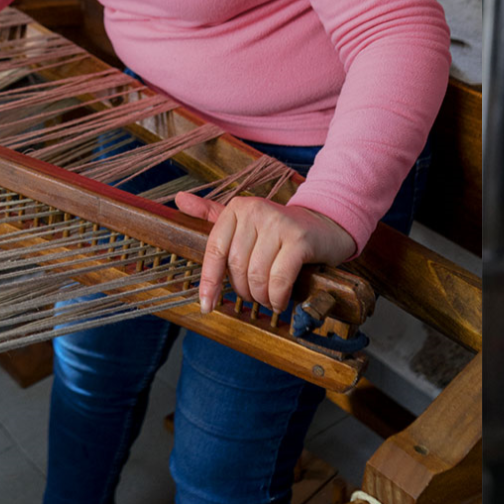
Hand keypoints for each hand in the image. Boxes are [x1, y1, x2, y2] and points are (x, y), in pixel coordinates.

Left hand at [173, 193, 354, 315]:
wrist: (323, 226)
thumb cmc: (279, 231)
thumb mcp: (244, 220)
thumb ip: (211, 213)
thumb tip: (179, 199)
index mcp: (237, 208)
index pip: (215, 250)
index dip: (209, 281)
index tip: (207, 304)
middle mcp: (256, 211)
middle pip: (236, 267)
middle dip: (244, 291)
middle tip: (254, 297)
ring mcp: (279, 224)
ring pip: (257, 275)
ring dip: (262, 297)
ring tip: (268, 299)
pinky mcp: (300, 239)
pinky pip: (279, 279)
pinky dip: (278, 296)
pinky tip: (280, 300)